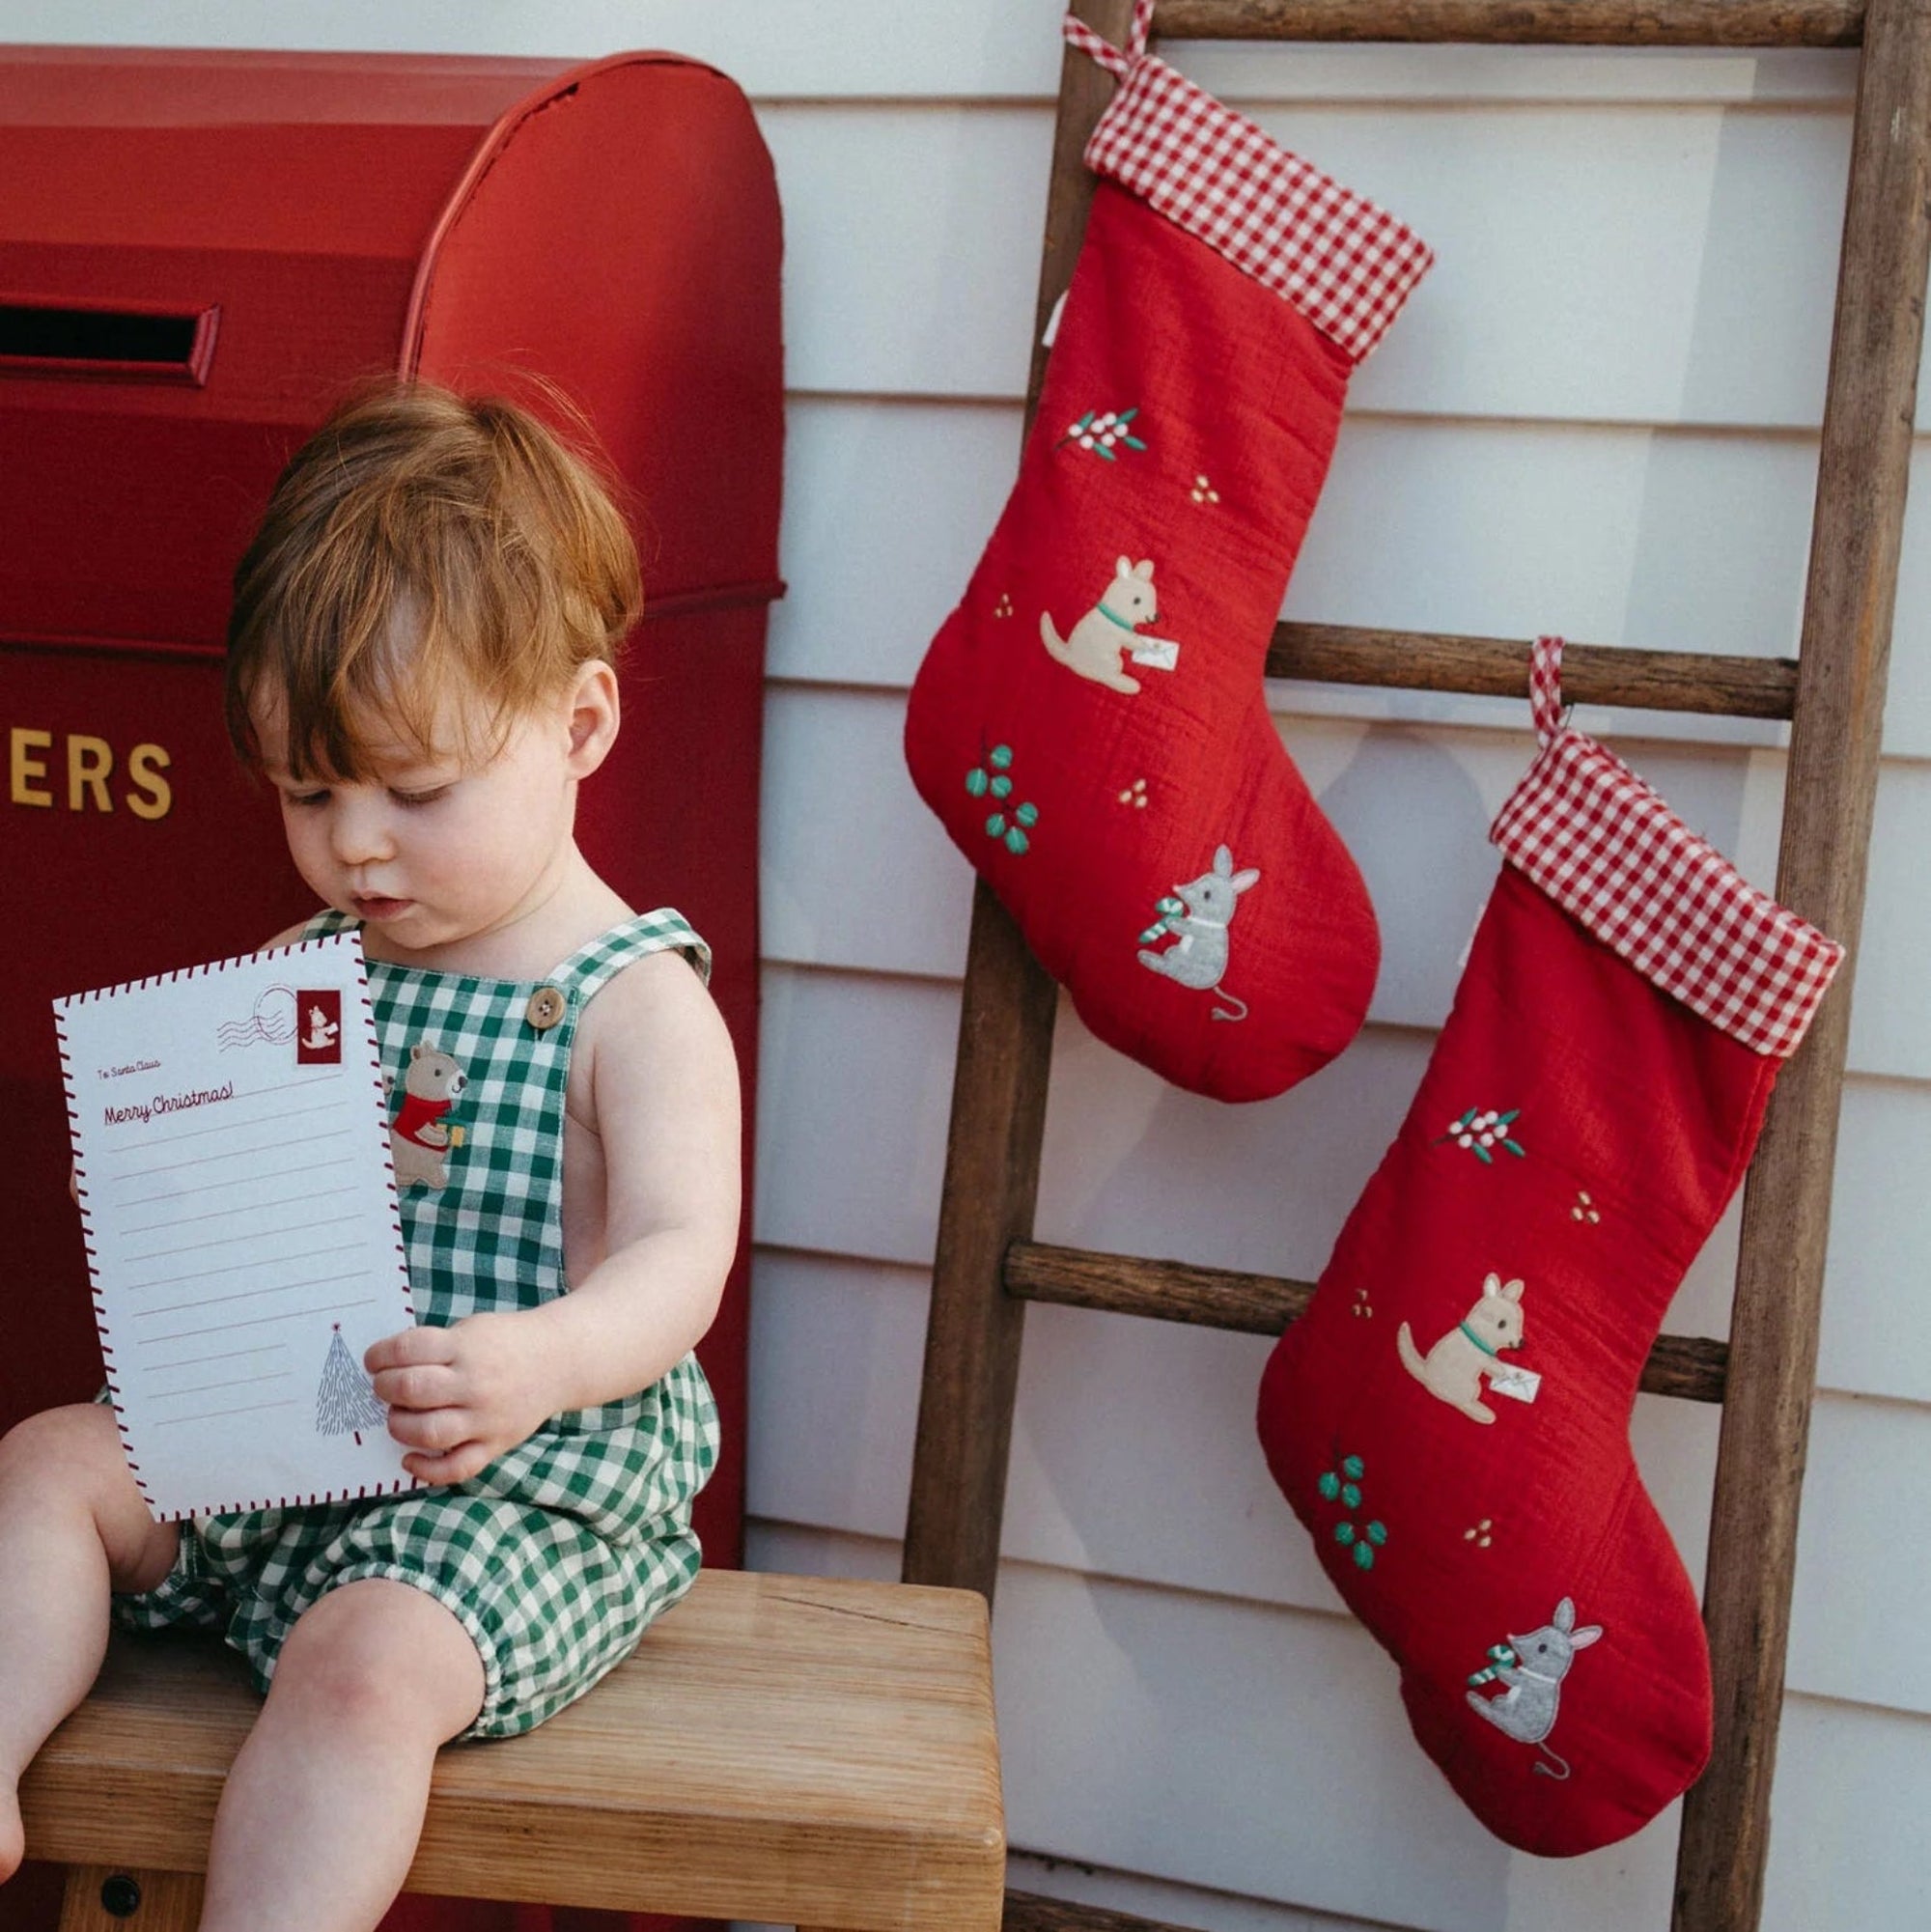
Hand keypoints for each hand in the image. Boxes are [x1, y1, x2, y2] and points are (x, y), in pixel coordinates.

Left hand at [364, 1313, 555, 1485]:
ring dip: (399, 1425)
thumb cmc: (504, 1343)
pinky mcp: (495, 1444)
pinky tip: (409, 1458)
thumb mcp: (471, 1330)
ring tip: (397, 1416)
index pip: (409, 1349)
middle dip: (384, 1388)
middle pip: (413, 1389)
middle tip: (382, 1386)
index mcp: (467, 1347)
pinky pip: (457, 1467)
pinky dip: (426, 1469)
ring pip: (428, 1432)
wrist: (558, 1360)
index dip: (380, 1355)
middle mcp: (476, 1384)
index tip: (373, 1360)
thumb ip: (434, 1348)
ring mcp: (486, 1418)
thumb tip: (385, 1370)